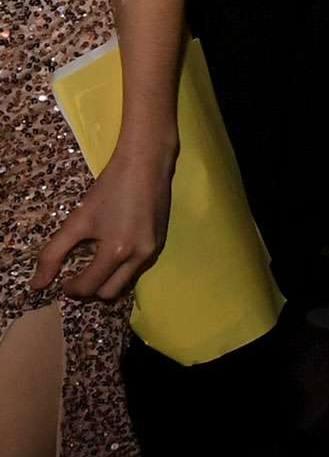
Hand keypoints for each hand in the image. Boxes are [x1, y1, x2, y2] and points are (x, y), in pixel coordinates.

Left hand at [31, 145, 175, 300]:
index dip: (71, 288)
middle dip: (90, 289)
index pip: (89, 287)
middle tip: (77, 276)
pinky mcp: (161, 242)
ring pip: (126, 282)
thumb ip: (53, 254)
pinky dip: (122, 266)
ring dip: (107, 279)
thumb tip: (37, 284)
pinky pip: (138, 267)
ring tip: (94, 262)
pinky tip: (113, 248)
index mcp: (117, 252)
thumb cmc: (110, 189)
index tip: (63, 280)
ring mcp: (154, 250)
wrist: (146, 164)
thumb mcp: (77, 221)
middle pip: (110, 292)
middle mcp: (140, 256)